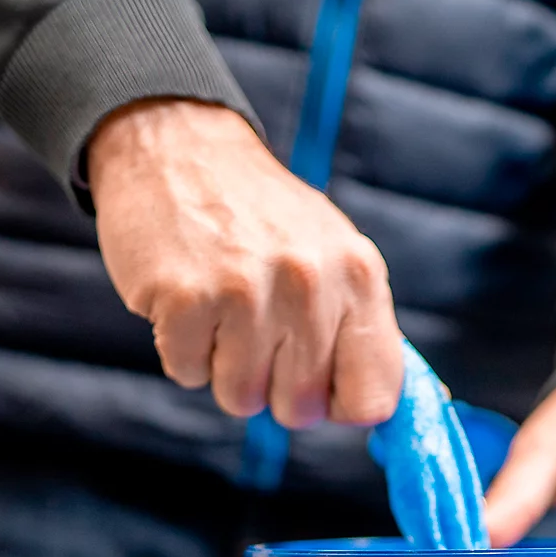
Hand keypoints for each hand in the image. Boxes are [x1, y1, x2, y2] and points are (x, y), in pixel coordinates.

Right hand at [87, 99, 401, 425]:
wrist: (177, 144)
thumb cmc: (262, 218)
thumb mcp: (335, 258)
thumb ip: (359, 331)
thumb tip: (378, 412)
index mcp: (360, 278)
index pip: (373, 399)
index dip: (341, 406)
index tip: (321, 387)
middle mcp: (310, 284)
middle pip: (302, 409)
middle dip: (275, 387)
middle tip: (258, 330)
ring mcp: (246, 291)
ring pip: (241, 399)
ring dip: (224, 368)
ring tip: (224, 309)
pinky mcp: (185, 298)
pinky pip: (188, 374)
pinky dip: (182, 348)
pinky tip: (190, 299)